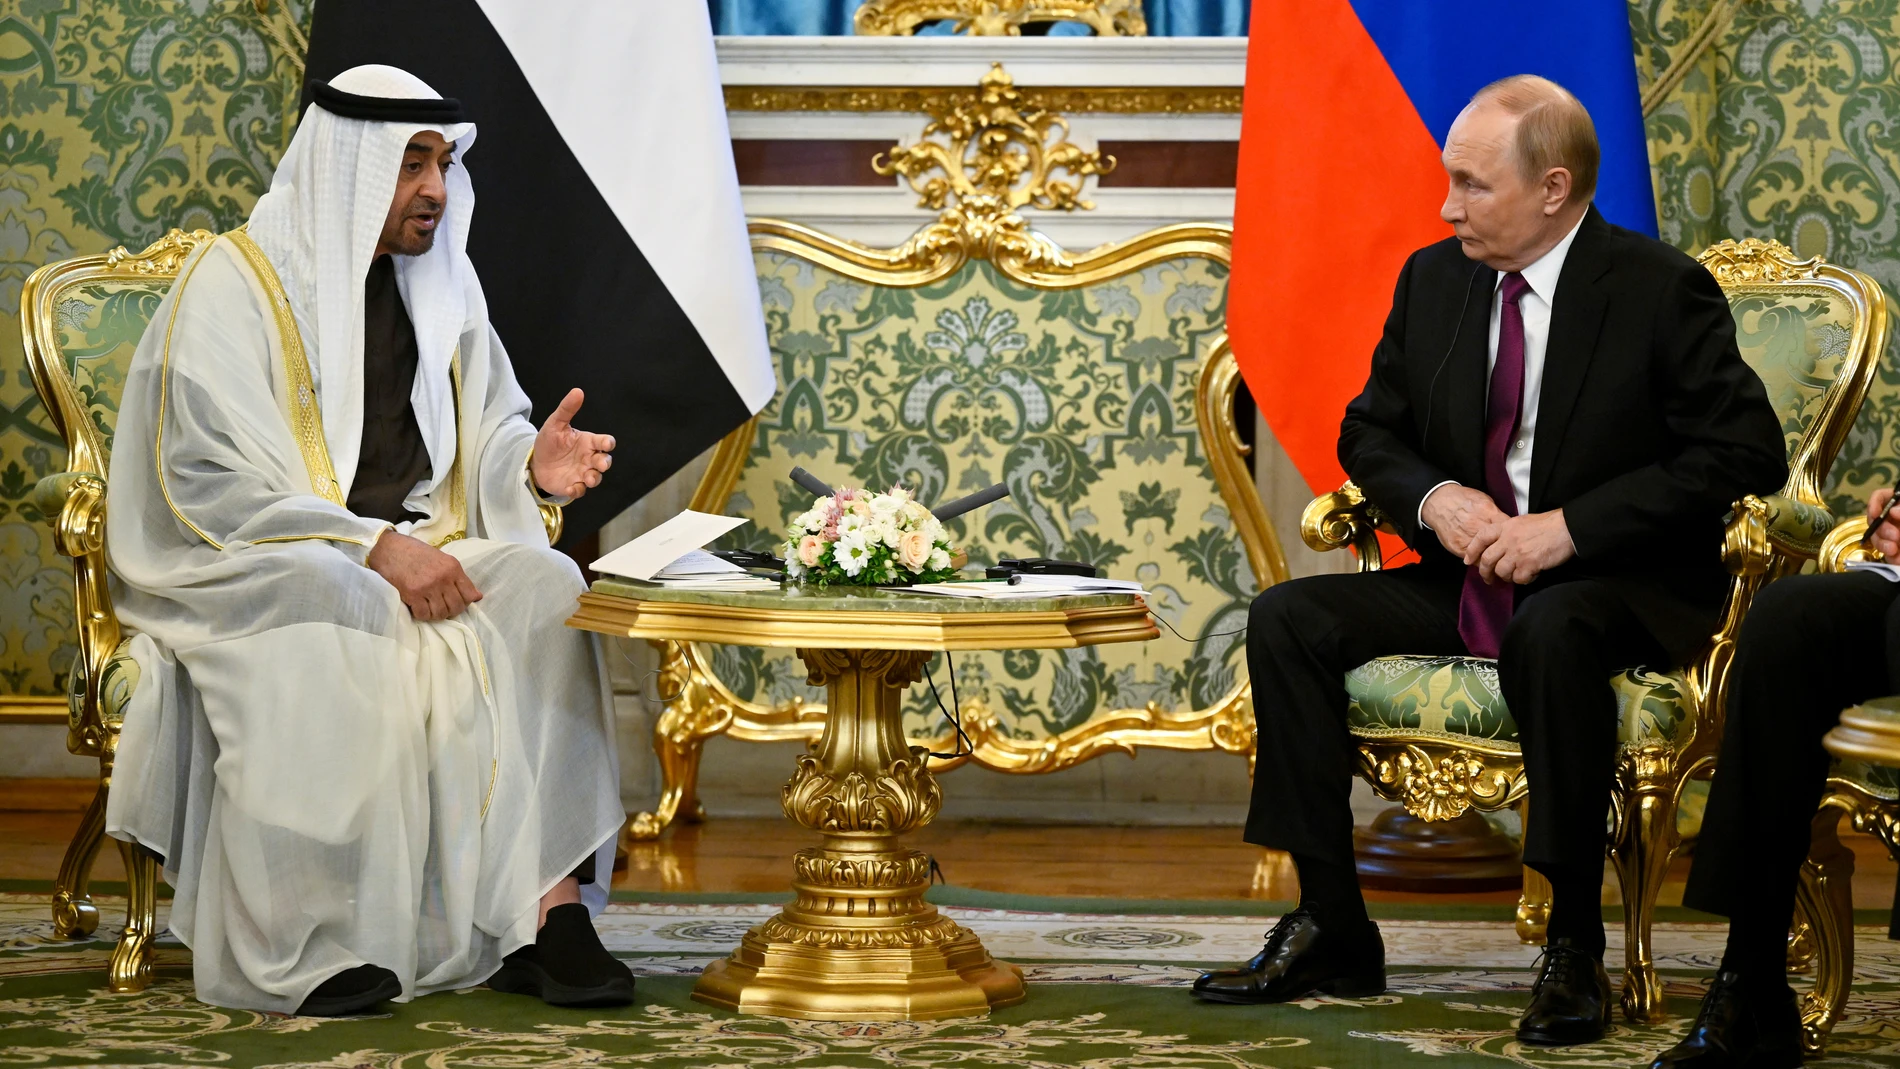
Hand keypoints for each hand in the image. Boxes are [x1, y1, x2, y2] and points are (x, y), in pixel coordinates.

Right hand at [366, 530, 483, 620]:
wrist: (389, 548)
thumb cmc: (415, 553)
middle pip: (457, 607)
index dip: (465, 602)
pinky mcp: (412, 594)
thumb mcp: (442, 559)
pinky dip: (422, 614)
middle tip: (441, 606)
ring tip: (429, 607)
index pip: (470, 594)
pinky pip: (424, 615)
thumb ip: (458, 577)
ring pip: (441, 613)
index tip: (456, 601)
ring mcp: (428, 587)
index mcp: (453, 567)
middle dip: (451, 610)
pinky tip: (418, 607)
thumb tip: (477, 596)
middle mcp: (443, 577)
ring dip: (436, 614)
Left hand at [531, 388, 613, 498]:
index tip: (607, 444)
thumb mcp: (555, 423)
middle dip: (605, 463)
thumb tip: (578, 391)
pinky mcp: (573, 486)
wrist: (535, 461)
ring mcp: (582, 473)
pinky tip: (571, 487)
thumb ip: (567, 409)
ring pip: (596, 478)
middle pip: (605, 461)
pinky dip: (578, 490)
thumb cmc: (549, 442)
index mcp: (588, 442)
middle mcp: (588, 458)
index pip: (604, 442)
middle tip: (600, 464)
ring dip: (594, 479)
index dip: (607, 443)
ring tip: (588, 479)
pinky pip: (580, 490)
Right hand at [1420, 484, 1509, 558]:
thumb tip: (1508, 524)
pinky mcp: (1458, 547)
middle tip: (1509, 556)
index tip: (1515, 543)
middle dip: (1505, 552)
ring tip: (1497, 561)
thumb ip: (1497, 514)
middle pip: (1499, 546)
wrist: (1439, 503)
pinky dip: (1480, 561)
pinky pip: (1474, 560)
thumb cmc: (1462, 499)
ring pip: (1487, 557)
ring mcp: (1468, 538)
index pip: (1509, 531)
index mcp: (1489, 513)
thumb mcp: (1485, 500)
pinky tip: (1483, 559)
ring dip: (1493, 560)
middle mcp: (1479, 527)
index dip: (1513, 539)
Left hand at [1467, 509, 1575, 584]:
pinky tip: (1530, 575)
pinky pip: (1519, 578)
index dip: (1471, 550)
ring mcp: (1517, 553)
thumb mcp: (1521, 522)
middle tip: (1488, 579)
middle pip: (1486, 560)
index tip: (1468, 561)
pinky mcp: (1529, 564)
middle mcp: (1507, 540)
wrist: (1566, 528)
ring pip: (1501, 572)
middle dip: (1484, 572)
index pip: (1481, 538)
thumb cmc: (1546, 524)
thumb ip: (1507, 533)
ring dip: (1505, 577)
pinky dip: (1523, 580)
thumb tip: (1499, 546)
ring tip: (1513, 577)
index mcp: (1505, 527)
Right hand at [1868, 488, 1899, 559]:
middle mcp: (1892, 518)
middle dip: (1881, 529)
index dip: (1874, 504)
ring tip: (1894, 550)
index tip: (1874, 513)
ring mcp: (1892, 535)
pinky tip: (1897, 560)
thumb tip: (1892, 511)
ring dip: (1883, 545)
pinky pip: (1887, 555)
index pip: (1880, 497)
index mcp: (1898, 503)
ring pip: (1877, 539)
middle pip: (1875, 520)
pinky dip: (1891, 559)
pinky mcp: (1895, 551)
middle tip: (1895, 536)